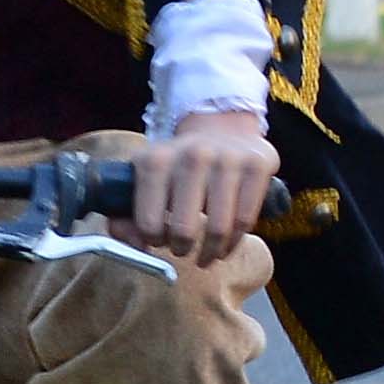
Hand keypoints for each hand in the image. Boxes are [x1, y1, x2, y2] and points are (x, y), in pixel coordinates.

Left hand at [128, 106, 274, 264]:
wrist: (222, 127)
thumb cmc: (178, 165)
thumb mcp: (145, 179)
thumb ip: (125, 216)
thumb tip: (136, 247)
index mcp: (156, 160)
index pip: (148, 221)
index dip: (152, 240)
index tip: (157, 241)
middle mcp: (192, 156)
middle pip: (184, 229)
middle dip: (181, 249)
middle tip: (181, 251)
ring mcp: (228, 159)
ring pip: (218, 228)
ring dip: (209, 252)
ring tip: (205, 256)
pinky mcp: (258, 165)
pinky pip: (245, 221)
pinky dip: (234, 242)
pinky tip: (225, 245)